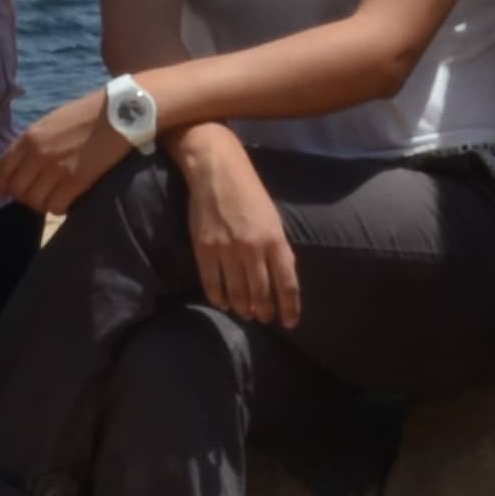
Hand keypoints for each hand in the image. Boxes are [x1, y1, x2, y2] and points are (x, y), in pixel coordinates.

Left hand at [0, 86, 132, 215]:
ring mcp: (57, 169)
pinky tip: (67, 200)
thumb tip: (22, 165)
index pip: (1, 170)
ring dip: (42, 204)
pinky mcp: (77, 181)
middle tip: (36, 195)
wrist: (120, 112)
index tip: (8, 190)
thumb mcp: (51, 122)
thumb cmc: (86, 115)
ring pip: (35, 202)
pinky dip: (59, 207)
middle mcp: (38, 154)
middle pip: (17, 191)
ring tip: (52, 198)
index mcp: (29, 137)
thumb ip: (33, 142)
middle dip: (24, 196)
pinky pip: (56, 206)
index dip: (2, 185)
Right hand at [182, 133, 303, 329]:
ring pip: (237, 292)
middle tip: (264, 319)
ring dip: (243, 308)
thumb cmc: (250, 193)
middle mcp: (253, 248)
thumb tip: (278, 278)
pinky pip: (212, 284)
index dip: (289, 307)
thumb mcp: (273, 219)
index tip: (290, 323)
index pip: (287, 283)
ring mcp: (227, 250)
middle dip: (264, 311)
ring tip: (246, 314)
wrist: (217, 172)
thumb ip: (277, 248)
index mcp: (275, 240)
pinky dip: (219, 298)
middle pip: (261, 292)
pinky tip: (223, 304)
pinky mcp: (205, 249)